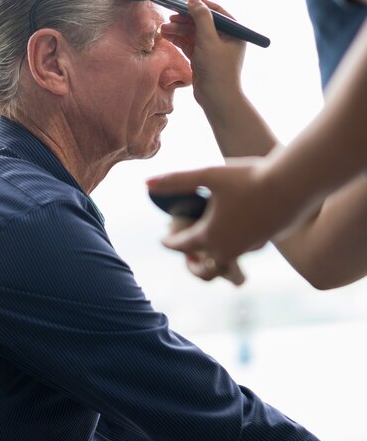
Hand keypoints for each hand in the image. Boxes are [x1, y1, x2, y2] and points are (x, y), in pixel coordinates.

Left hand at [147, 159, 278, 275]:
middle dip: (192, 262)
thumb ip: (176, 181)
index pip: (183, 245)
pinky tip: (236, 229)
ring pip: (225, 260)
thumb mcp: (208, 174)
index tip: (163, 240)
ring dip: (212, 254)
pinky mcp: (267, 241)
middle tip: (185, 254)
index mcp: (210, 236)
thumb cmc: (248, 178)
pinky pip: (243, 250)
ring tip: (208, 240)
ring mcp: (250, 248)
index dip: (170, 242)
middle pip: (204, 266)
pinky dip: (232, 246)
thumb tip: (145, 183)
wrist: (294, 185)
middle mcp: (229, 248)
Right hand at [161, 0, 245, 109]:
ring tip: (163, 28)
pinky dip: (178, 39)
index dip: (199, 3)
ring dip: (178, 29)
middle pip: (201, 21)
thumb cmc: (218, 70)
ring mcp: (212, 49)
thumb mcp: (209, 40)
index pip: (215, 11)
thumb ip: (201, 17)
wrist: (217, 99)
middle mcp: (224, 38)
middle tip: (170, 14)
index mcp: (233, 32)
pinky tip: (166, 35)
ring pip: (193, 33)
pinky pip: (189, 44)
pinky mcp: (202, 58)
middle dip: (184, 19)